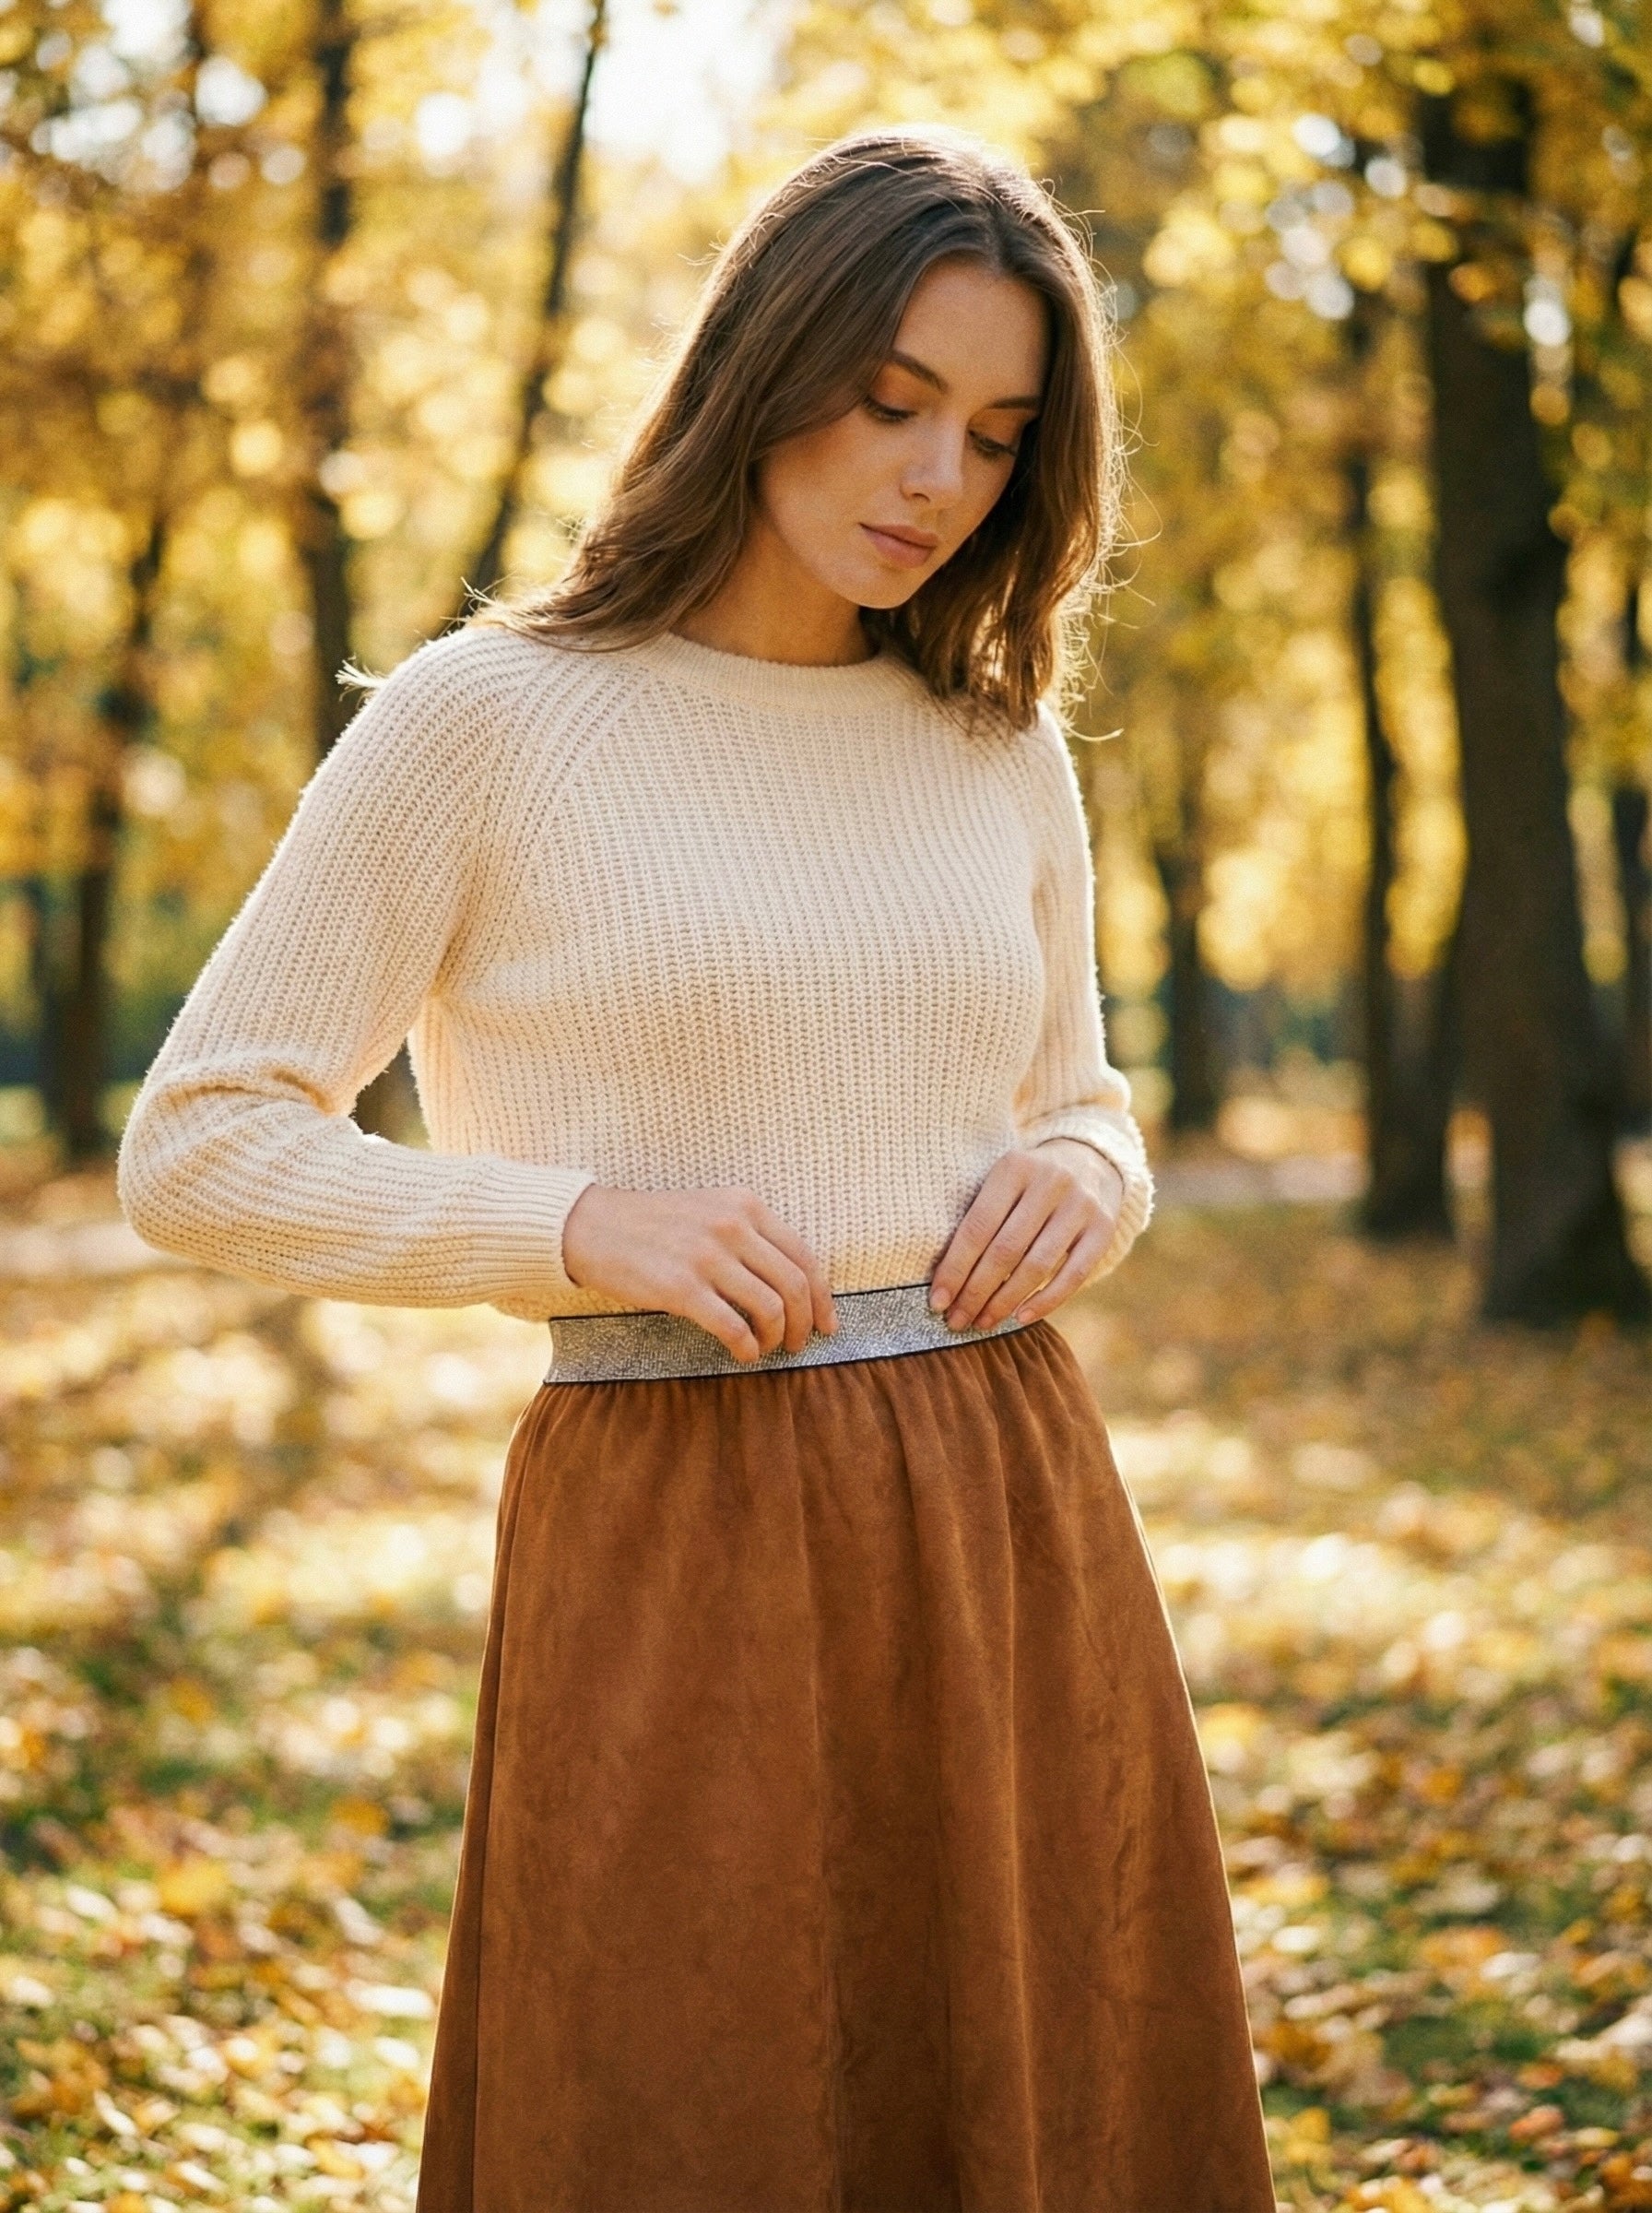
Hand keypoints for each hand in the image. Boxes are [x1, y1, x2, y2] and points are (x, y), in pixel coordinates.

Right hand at [561, 1184, 837, 1363]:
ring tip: (765, 1348)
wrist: (591, 1226)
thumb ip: (749, 1236)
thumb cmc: (654, 1225)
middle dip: (805, 1323)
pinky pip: (733, 1327)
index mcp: (745, 1206)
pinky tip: (742, 1354)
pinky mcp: (681, 1288)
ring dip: (775, 1338)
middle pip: (794, 1285)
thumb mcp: (710, 1212)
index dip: (822, 1297)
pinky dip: (747, 1348)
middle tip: (798, 1345)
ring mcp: (707, 1257)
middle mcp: (732, 1227)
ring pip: (770, 1308)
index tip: (827, 1323)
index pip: (804, 1256)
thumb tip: (791, 1284)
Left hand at [929, 1139, 1124, 1331]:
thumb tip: (945, 1281)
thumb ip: (978, 1217)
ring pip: (1037, 1266)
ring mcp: (1081, 1205)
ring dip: (1005, 1301)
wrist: (1090, 1161)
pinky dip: (1045, 1301)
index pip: (977, 1227)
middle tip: (956, 1320)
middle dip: (976, 1292)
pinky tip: (1020, 1317)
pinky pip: (1073, 1275)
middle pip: (1005, 1250)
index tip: (936, 1302)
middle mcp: (1050, 1182)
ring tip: (982, 1322)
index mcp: (1014, 1167)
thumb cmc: (1028, 1183)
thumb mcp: (1003, 1181)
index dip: (955, 1269)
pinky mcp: (1103, 1228)